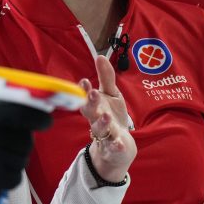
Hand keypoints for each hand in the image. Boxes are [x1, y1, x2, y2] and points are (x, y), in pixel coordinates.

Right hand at [0, 102, 52, 200]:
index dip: (37, 118)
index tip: (47, 121)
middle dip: (23, 142)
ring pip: (23, 159)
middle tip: (9, 143)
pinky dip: (11, 174)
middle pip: (26, 141)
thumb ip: (3, 113)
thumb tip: (35, 109)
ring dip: (17, 159)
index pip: (20, 115)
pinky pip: (17, 176)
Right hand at [79, 55, 135, 182]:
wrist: (118, 146)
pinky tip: (119, 144)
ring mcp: (104, 134)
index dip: (85, 90)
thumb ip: (106, 78)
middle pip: (90, 112)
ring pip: (99, 129)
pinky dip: (115, 146)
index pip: (86, 97)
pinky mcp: (113, 147)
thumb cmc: (112, 116)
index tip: (85, 81)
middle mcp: (96, 120)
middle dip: (91, 103)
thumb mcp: (111, 95)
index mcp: (95, 107)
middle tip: (93, 94)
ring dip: (102, 123)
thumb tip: (99, 56)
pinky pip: (113, 147)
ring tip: (107, 116)